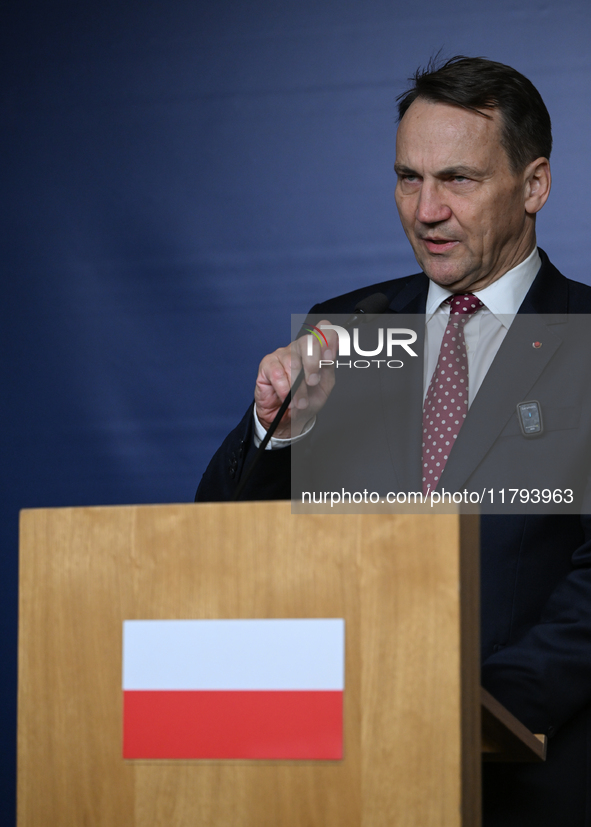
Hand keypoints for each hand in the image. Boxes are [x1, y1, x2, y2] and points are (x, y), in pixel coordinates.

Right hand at [254, 321, 336, 437]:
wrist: (290, 418)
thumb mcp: (324, 384)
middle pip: (307, 342)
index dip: (327, 338)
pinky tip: (286, 398)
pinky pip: (277, 373)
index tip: (329, 356)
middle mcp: (299, 348)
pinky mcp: (267, 364)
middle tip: (312, 383)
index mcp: (316, 350)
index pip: (323, 330)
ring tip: (299, 401)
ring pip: (292, 363)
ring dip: (298, 387)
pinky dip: (284, 389)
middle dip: (312, 365)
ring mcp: (282, 354)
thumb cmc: (307, 399)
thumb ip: (328, 365)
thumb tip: (330, 350)